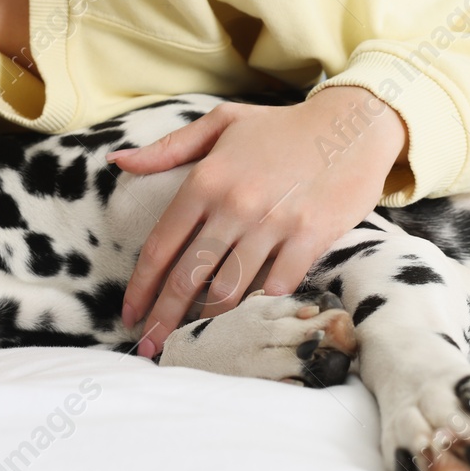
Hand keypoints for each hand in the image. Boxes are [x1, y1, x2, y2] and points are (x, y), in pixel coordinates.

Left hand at [112, 87, 406, 357]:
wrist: (352, 124)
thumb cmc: (280, 127)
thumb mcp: (220, 123)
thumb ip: (167, 148)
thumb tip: (117, 161)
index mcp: (206, 180)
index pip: (161, 245)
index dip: (140, 287)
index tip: (128, 314)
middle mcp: (234, 205)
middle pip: (188, 276)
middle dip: (163, 318)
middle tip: (148, 347)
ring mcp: (273, 223)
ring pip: (229, 289)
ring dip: (207, 321)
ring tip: (192, 342)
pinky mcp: (310, 237)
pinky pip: (277, 285)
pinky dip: (259, 305)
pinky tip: (246, 318)